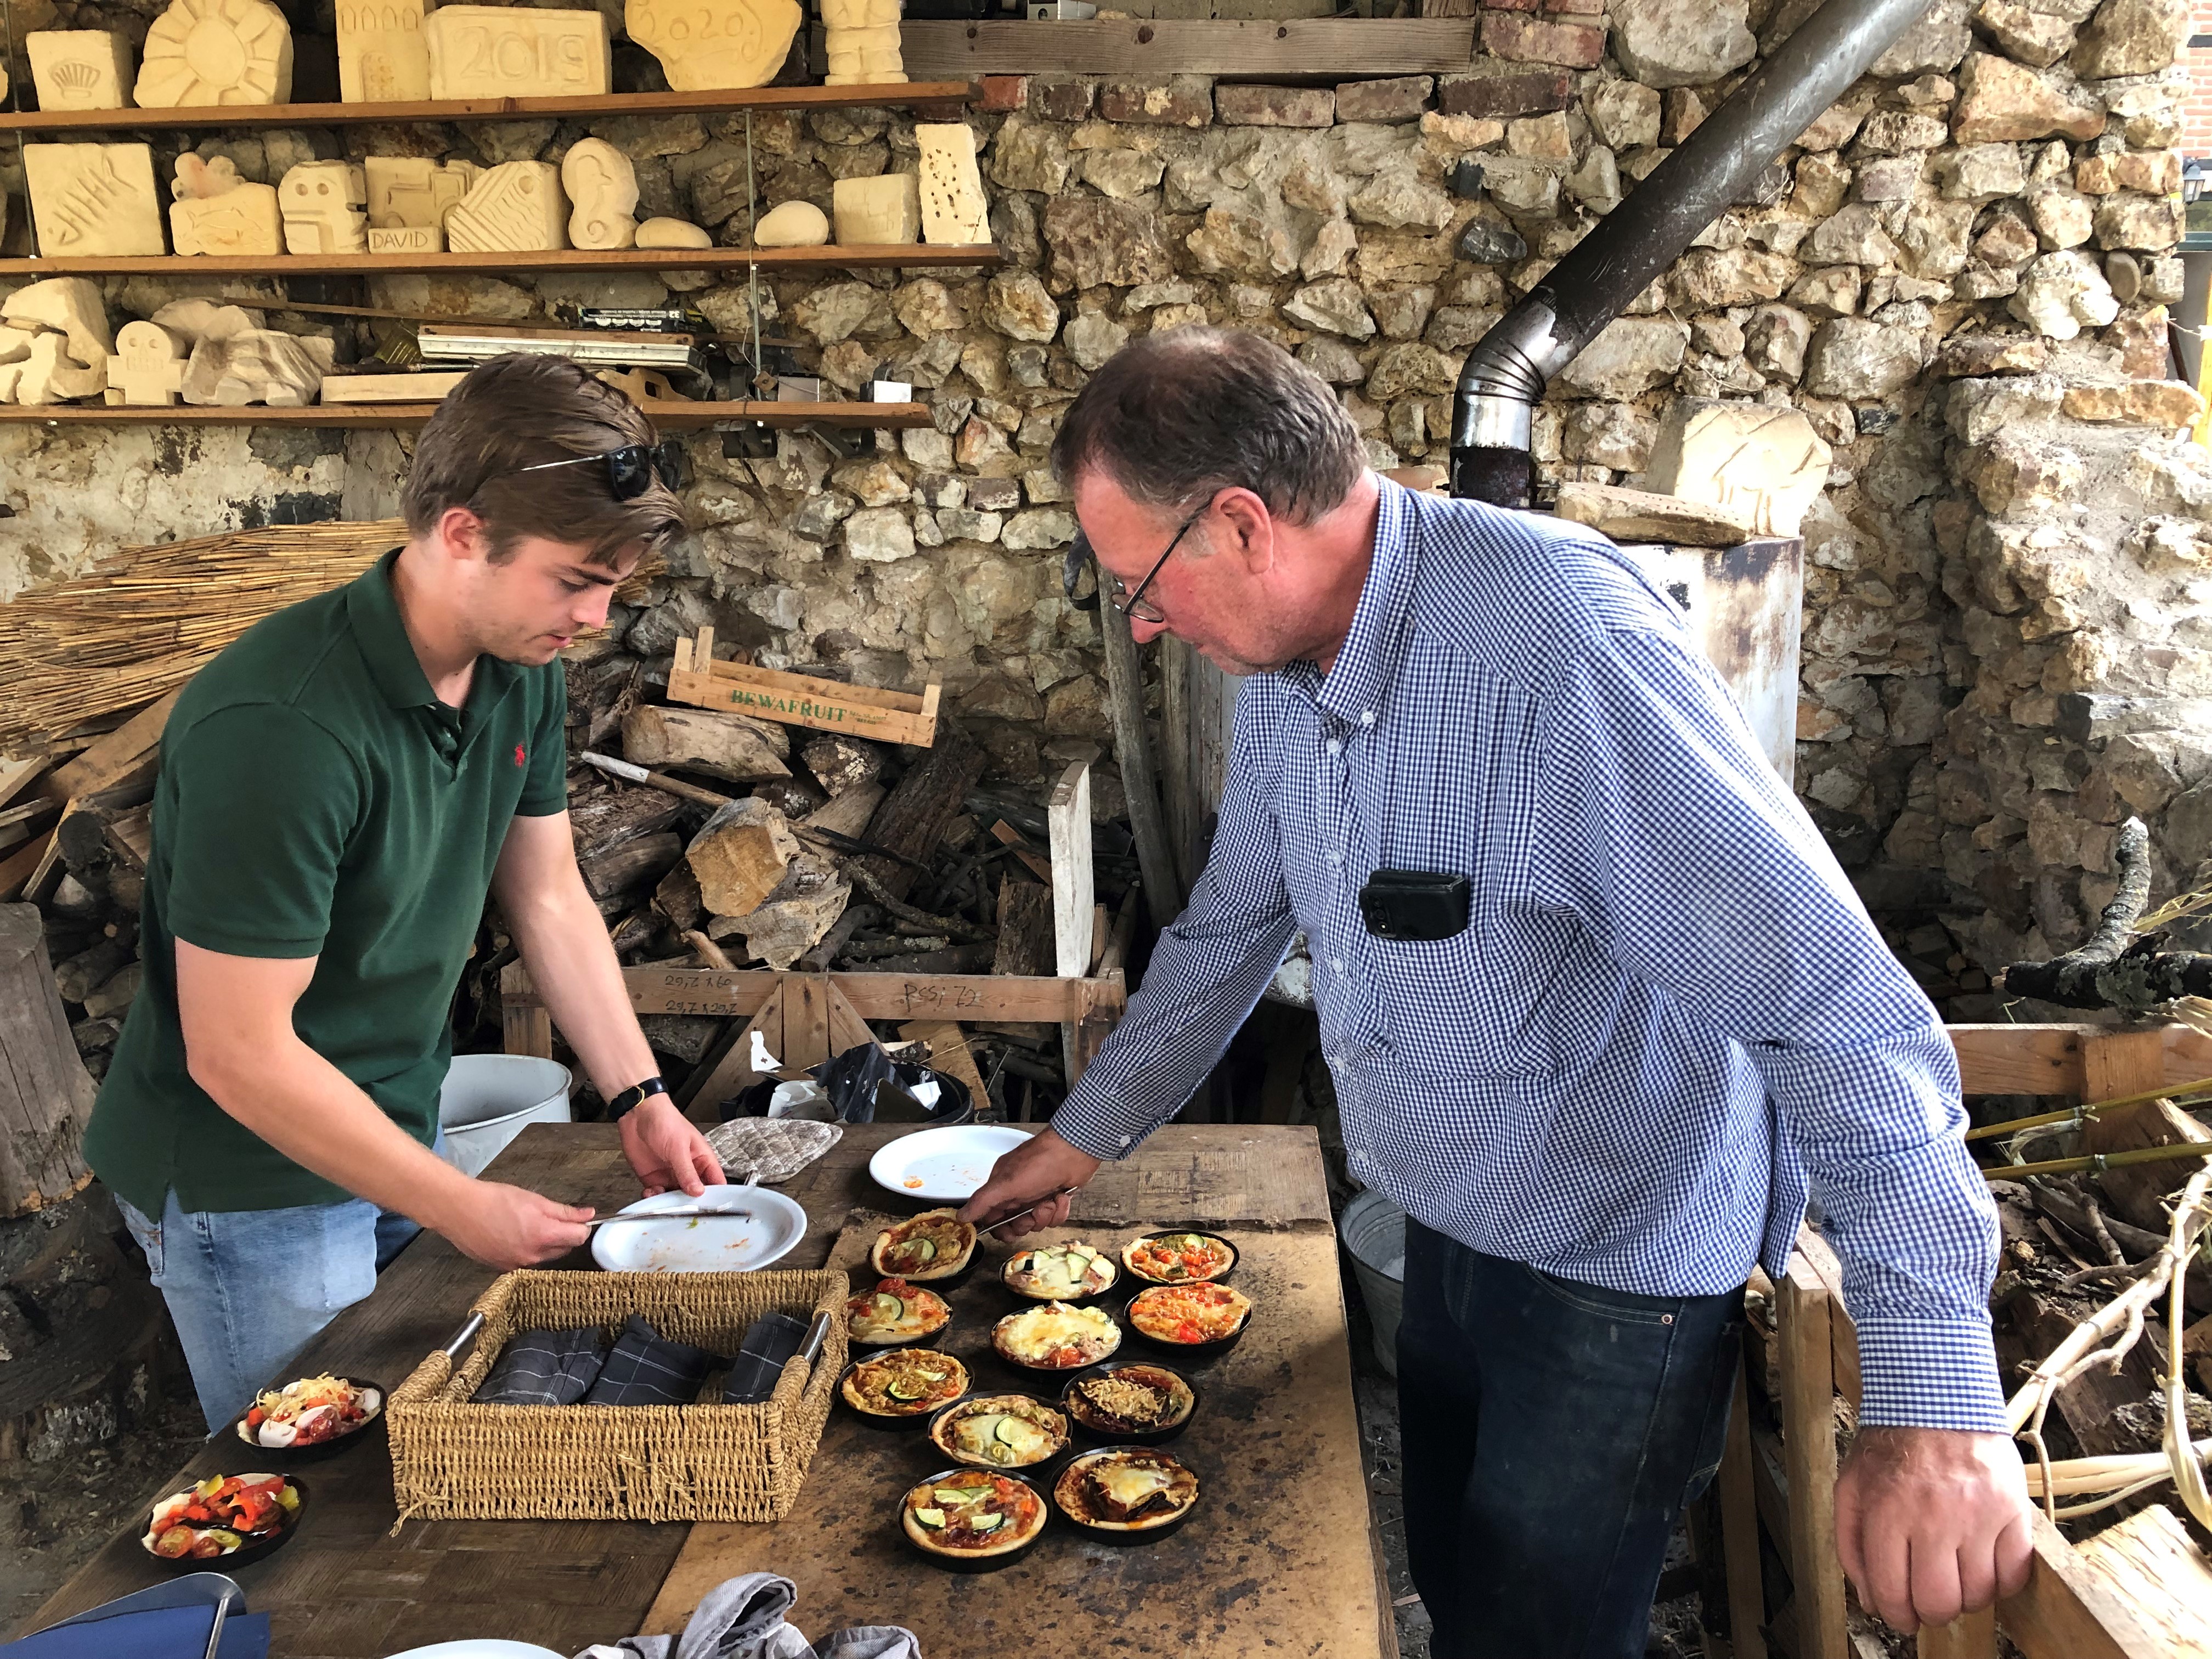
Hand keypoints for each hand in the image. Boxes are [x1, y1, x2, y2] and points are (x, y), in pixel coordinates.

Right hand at [438, 1182, 595, 1268]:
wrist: (460, 1211)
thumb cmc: (495, 1201)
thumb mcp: (535, 1200)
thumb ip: (565, 1211)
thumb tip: (588, 1215)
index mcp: (543, 1236)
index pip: (578, 1238)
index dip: (581, 1227)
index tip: (577, 1219)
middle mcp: (532, 1256)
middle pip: (564, 1249)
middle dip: (563, 1235)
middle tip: (548, 1218)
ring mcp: (517, 1265)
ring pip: (545, 1257)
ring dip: (545, 1244)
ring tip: (527, 1226)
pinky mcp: (504, 1269)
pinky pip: (526, 1262)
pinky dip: (527, 1251)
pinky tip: (514, 1237)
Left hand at [620, 1096, 726, 1197]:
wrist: (638, 1115)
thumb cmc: (665, 1120)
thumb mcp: (679, 1147)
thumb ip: (687, 1171)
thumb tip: (698, 1191)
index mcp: (702, 1159)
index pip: (715, 1181)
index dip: (716, 1195)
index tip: (710, 1206)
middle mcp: (688, 1169)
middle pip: (695, 1194)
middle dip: (690, 1203)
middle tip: (684, 1209)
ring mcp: (671, 1175)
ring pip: (675, 1198)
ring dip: (669, 1203)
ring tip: (664, 1201)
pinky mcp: (654, 1178)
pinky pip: (657, 1195)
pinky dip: (653, 1198)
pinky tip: (650, 1193)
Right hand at [959, 1128, 1100, 1238]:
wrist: (1075, 1151)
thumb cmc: (1039, 1163)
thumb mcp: (1006, 1184)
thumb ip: (982, 1202)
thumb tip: (960, 1217)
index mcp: (1001, 1188)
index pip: (993, 1218)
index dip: (1000, 1228)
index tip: (1009, 1231)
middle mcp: (1018, 1194)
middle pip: (1015, 1225)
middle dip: (1025, 1223)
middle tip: (1032, 1214)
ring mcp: (1038, 1197)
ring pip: (1037, 1223)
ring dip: (1045, 1215)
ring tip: (1050, 1200)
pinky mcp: (1056, 1199)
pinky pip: (1054, 1218)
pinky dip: (1060, 1209)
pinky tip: (1062, 1196)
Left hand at [1836, 1426, 2034, 1632]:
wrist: (1937, 1400)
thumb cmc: (1890, 1449)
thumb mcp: (1851, 1488)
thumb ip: (1852, 1546)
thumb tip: (1871, 1601)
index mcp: (1887, 1512)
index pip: (1893, 1592)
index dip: (1896, 1615)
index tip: (1901, 1615)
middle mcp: (1934, 1517)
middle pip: (1940, 1602)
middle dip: (1930, 1611)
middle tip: (1928, 1599)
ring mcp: (1979, 1516)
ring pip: (1979, 1594)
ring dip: (1965, 1596)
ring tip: (1954, 1573)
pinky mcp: (2014, 1512)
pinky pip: (2014, 1575)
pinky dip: (2000, 1582)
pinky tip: (1982, 1564)